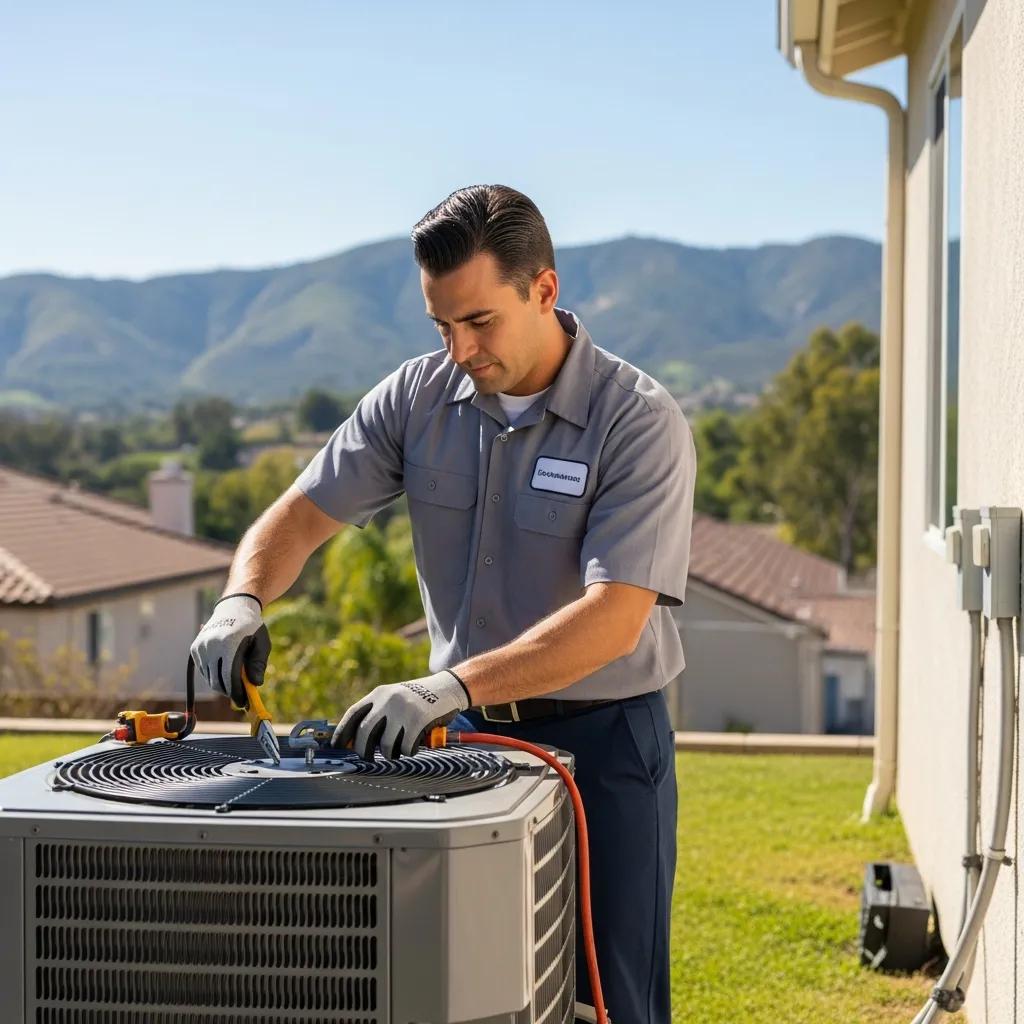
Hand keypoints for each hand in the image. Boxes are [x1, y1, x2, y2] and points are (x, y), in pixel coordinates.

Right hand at [189, 593, 270, 707]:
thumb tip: (255, 685)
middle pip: (217, 681)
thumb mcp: (262, 643)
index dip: (237, 693)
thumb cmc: (251, 627)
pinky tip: (224, 670)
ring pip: (209, 678)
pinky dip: (214, 675)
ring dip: (222, 684)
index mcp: (229, 644)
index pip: (230, 677)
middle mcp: (211, 645)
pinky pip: (204, 671)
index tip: (244, 703)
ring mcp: (201, 647)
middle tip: (240, 697)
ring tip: (235, 683)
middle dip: (230, 692)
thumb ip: (258, 664)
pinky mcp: (195, 648)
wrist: (234, 607)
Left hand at [333, 670, 471, 759]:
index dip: (342, 732)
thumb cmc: (418, 699)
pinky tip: (414, 745)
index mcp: (379, 694)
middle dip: (363, 750)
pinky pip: (407, 747)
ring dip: (391, 754)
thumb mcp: (394, 698)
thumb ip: (377, 714)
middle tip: (366, 758)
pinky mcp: (419, 720)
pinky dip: (409, 751)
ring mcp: (404, 710)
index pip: (353, 714)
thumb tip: (356, 740)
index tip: (337, 746)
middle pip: (366, 732)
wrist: (447, 687)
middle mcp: (388, 700)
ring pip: (387, 745)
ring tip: (398, 750)